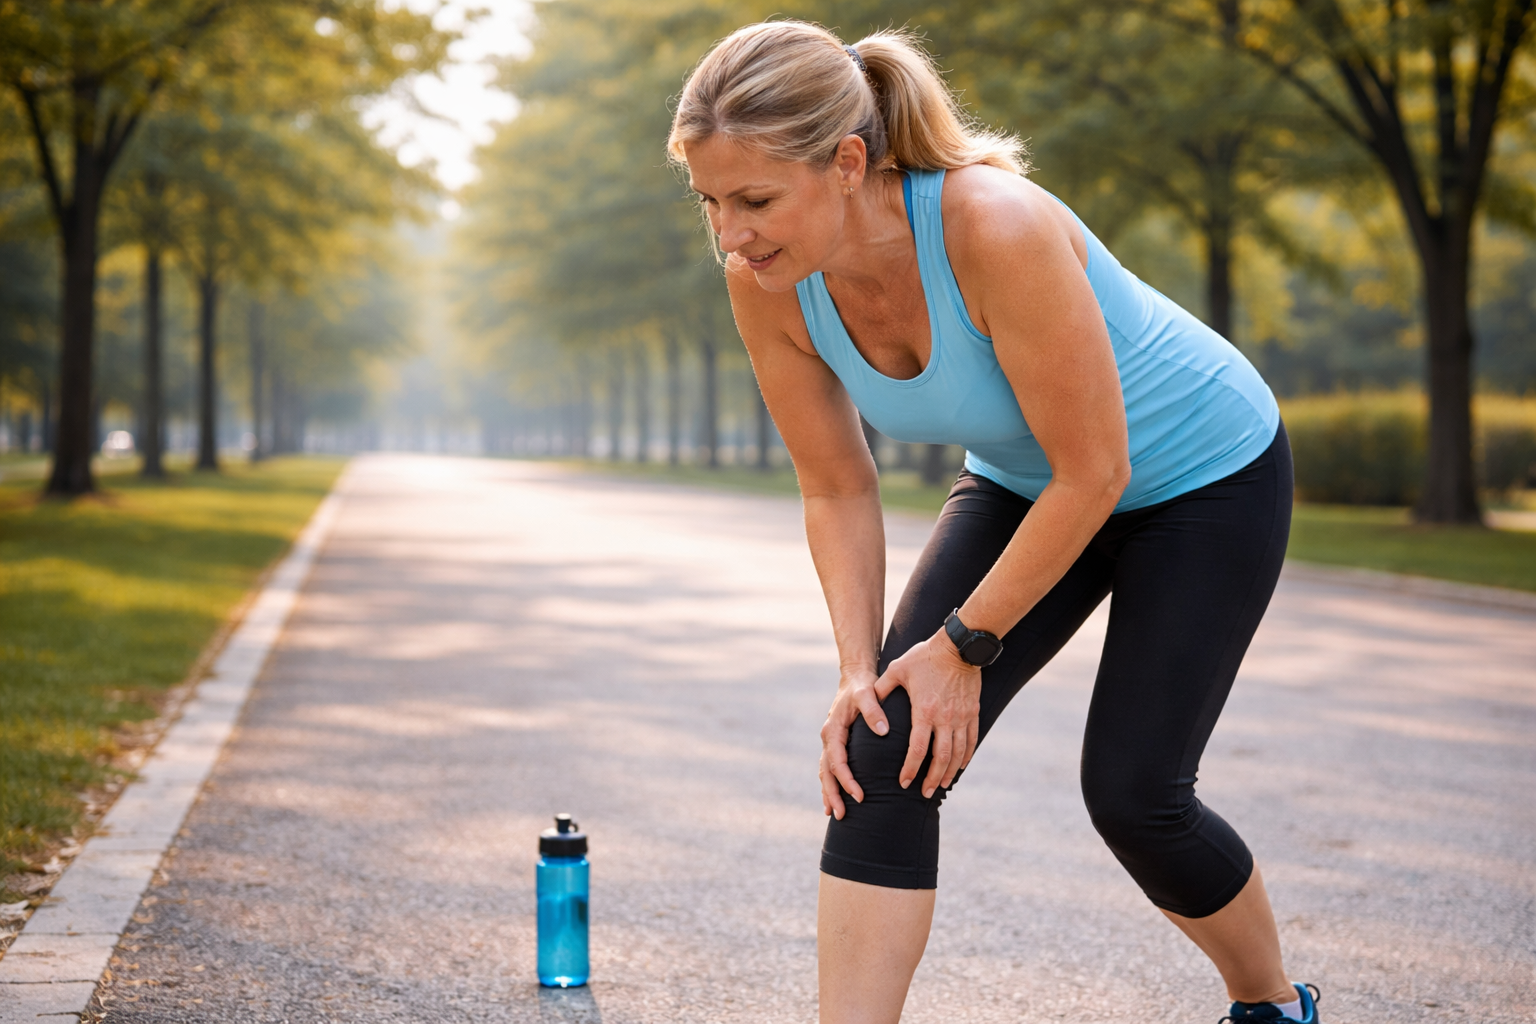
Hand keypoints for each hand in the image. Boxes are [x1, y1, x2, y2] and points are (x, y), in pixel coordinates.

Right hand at [819, 668, 889, 819]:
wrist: (855, 678)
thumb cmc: (862, 686)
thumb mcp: (867, 693)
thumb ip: (874, 710)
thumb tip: (884, 731)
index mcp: (833, 730)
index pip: (837, 761)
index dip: (847, 780)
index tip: (859, 796)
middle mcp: (828, 738)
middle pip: (826, 772)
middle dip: (832, 795)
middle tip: (841, 815)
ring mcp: (830, 742)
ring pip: (825, 773)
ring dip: (829, 793)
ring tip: (836, 815)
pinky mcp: (836, 744)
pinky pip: (830, 768)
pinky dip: (830, 785)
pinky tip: (834, 799)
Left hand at [875, 630, 980, 798]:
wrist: (959, 646)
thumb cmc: (924, 656)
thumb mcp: (897, 669)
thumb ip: (881, 689)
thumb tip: (865, 703)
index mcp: (924, 711)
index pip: (917, 749)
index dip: (910, 769)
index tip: (904, 782)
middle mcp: (945, 718)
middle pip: (940, 758)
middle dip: (931, 779)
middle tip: (923, 793)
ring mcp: (961, 716)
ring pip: (957, 754)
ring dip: (949, 773)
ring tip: (940, 786)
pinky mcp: (973, 712)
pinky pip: (971, 741)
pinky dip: (965, 757)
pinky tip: (959, 767)